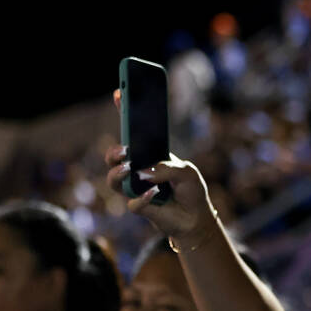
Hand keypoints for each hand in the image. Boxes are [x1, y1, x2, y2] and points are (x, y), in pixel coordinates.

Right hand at [105, 89, 218, 244]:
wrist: (196, 218)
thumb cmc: (191, 190)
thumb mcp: (188, 172)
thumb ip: (168, 168)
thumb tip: (145, 173)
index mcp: (148, 155)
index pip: (132, 132)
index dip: (124, 111)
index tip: (120, 92)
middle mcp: (136, 170)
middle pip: (113, 157)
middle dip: (114, 152)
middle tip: (125, 150)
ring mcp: (135, 189)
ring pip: (113, 179)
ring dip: (119, 174)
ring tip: (131, 169)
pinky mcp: (139, 207)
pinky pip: (133, 202)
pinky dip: (143, 198)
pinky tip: (155, 193)